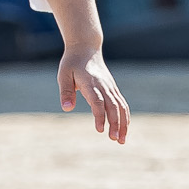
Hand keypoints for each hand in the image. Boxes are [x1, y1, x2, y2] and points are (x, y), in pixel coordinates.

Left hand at [39, 0, 127, 143]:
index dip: (100, 116)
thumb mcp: (63, 75)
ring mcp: (110, 87)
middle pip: (113, 106)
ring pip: (121, 106)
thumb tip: (66, 108)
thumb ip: (65, 91)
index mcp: (91, 83)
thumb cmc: (72, 63)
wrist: (85, 48)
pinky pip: (122, 103)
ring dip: (123, 123)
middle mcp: (104, 85)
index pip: (98, 102)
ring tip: (122, 140)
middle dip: (116, 123)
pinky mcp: (113, 88)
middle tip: (115, 139)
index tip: (100, 130)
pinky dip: (125, 116)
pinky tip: (124, 129)